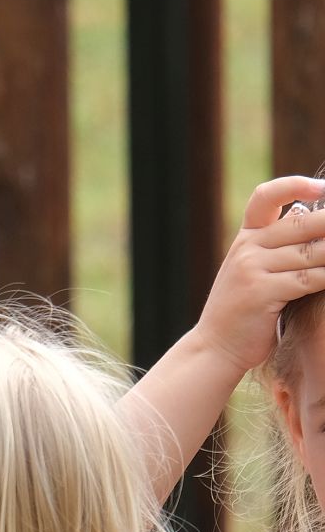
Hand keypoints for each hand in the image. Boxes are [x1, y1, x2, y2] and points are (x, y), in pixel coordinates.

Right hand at [195, 176, 324, 373]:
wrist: (216, 347)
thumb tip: (321, 227)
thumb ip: (280, 248)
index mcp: (246, 238)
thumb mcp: (254, 271)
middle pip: (303, 223)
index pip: (266, 197)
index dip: (295, 185)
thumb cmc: (245, 311)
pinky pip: (309, 278)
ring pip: (312, 252)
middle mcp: (246, 248)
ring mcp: (251, 269)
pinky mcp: (261, 292)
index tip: (322, 188)